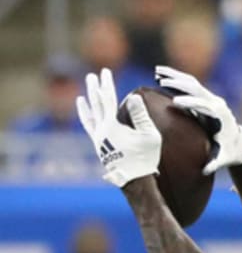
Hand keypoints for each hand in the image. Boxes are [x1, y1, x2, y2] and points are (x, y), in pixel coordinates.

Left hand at [76, 68, 160, 187]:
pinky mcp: (99, 147)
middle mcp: (101, 130)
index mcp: (112, 125)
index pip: (108, 98)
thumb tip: (133, 97)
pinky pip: (89, 129)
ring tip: (81, 96)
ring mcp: (98, 139)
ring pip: (89, 117)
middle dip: (94, 89)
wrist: (135, 181)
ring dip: (87, 105)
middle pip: (96, 104)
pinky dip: (86, 119)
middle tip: (91, 76)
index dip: (106, 84)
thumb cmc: (145, 159)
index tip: (104, 71)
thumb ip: (140, 115)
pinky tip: (86, 115)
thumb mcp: (149, 136)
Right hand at [155, 65, 241, 173]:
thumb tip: (206, 171)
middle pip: (197, 89)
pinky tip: (159, 75)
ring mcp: (211, 98)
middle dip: (180, 85)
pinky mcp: (205, 97)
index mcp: (220, 116)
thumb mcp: (223, 159)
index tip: (176, 102)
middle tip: (161, 81)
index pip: (205, 106)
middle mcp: (217, 103)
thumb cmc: (229, 152)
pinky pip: (190, 85)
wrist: (238, 143)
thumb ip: (215, 163)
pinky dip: (175, 79)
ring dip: (174, 76)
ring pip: (192, 83)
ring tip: (156, 72)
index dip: (191, 103)